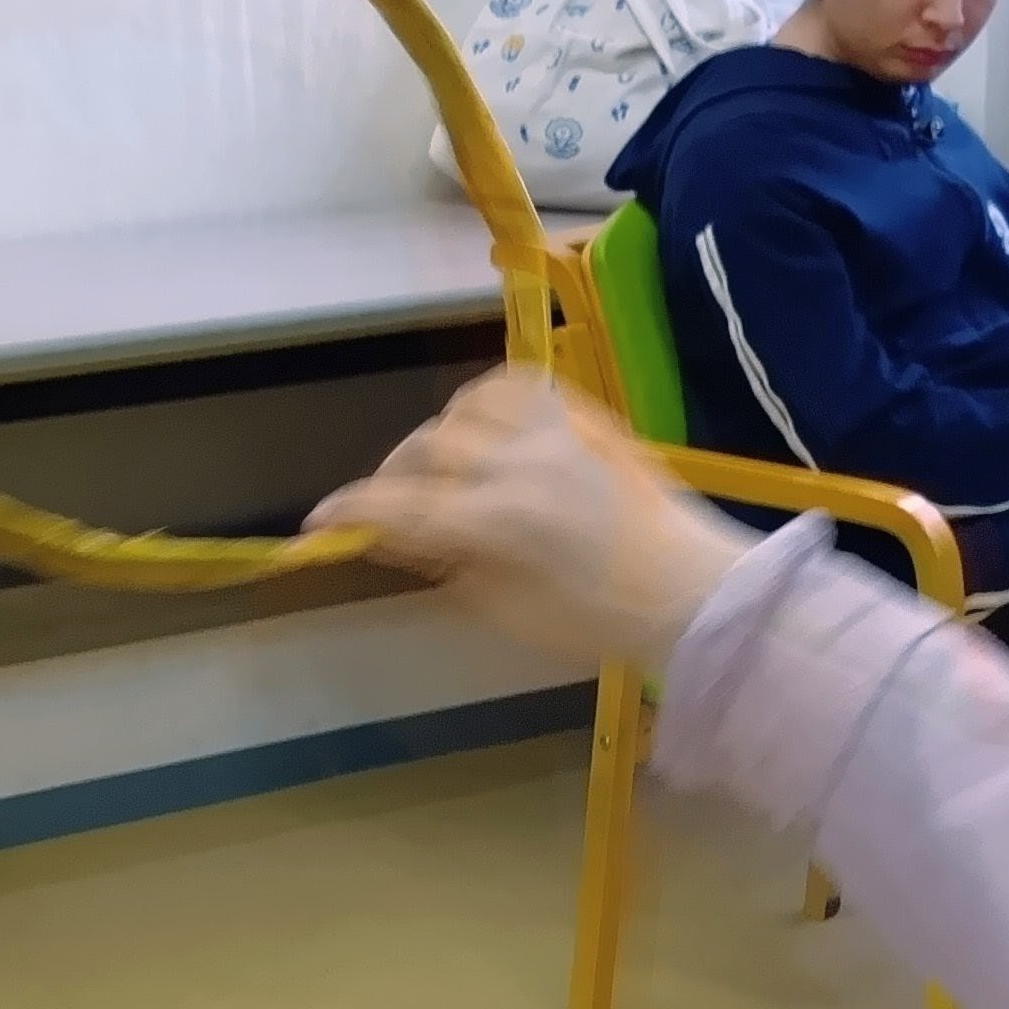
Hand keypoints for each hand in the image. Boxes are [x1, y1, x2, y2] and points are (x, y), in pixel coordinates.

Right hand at [311, 365, 751, 673]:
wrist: (689, 592)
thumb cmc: (598, 622)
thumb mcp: (507, 610)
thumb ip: (446, 563)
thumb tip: (394, 535)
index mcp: (498, 526)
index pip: (400, 509)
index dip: (349, 514)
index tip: (318, 525)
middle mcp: (520, 467)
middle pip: (425, 451)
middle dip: (393, 479)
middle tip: (390, 508)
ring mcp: (555, 434)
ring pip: (465, 410)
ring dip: (440, 437)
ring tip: (443, 470)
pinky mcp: (584, 418)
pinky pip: (516, 386)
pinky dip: (485, 402)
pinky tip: (483, 429)